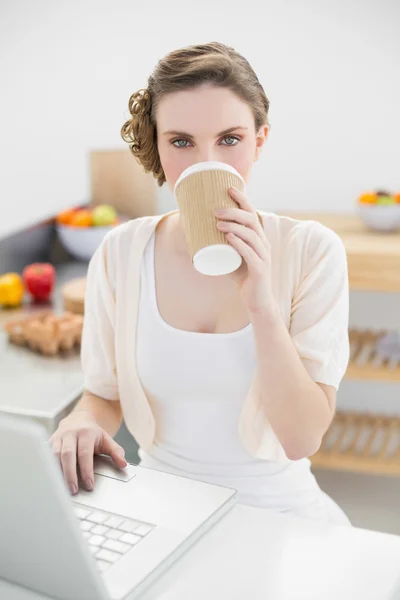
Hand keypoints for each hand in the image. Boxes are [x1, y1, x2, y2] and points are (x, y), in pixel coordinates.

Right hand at [49, 411, 126, 495]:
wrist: (78, 419)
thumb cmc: (92, 433)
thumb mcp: (106, 439)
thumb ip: (116, 451)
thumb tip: (123, 464)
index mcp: (86, 433)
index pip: (85, 453)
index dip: (86, 470)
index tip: (89, 485)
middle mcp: (70, 434)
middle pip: (67, 455)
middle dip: (69, 474)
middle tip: (73, 491)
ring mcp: (58, 437)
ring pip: (54, 455)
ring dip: (57, 473)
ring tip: (61, 488)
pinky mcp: (49, 442)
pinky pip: (46, 456)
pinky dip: (48, 469)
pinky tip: (51, 481)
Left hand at [215, 187, 274, 313]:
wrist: (257, 301)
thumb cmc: (244, 278)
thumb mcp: (231, 257)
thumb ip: (221, 246)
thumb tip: (197, 235)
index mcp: (258, 238)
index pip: (252, 214)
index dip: (242, 200)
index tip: (228, 188)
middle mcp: (263, 244)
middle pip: (251, 220)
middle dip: (234, 212)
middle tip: (215, 210)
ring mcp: (263, 256)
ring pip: (251, 235)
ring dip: (234, 226)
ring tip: (217, 224)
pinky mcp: (260, 269)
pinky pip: (251, 253)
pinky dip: (239, 244)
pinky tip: (229, 238)